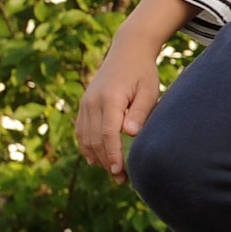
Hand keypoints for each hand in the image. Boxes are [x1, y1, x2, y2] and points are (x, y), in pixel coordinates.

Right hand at [77, 40, 163, 179]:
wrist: (127, 51)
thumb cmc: (143, 72)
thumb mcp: (149, 91)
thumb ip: (140, 112)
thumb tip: (129, 134)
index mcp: (109, 99)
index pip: (108, 133)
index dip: (113, 154)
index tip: (120, 171)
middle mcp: (92, 102)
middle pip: (95, 139)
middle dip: (107, 161)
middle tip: (122, 180)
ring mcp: (85, 103)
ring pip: (85, 137)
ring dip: (97, 156)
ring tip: (113, 173)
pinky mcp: (85, 104)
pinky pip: (81, 130)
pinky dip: (87, 146)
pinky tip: (96, 159)